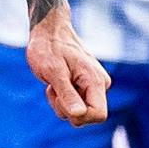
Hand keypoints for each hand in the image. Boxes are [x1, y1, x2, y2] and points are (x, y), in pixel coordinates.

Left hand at [26, 7, 108, 126]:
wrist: (49, 31)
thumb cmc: (48, 48)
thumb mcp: (54, 72)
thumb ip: (67, 94)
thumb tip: (79, 115)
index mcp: (96, 81)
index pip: (99, 115)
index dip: (79, 116)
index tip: (61, 100)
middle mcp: (100, 85)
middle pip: (87, 116)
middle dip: (66, 107)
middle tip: (54, 87)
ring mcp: (93, 86)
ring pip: (77, 112)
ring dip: (60, 102)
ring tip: (54, 82)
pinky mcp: (84, 86)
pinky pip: (73, 104)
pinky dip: (60, 98)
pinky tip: (55, 82)